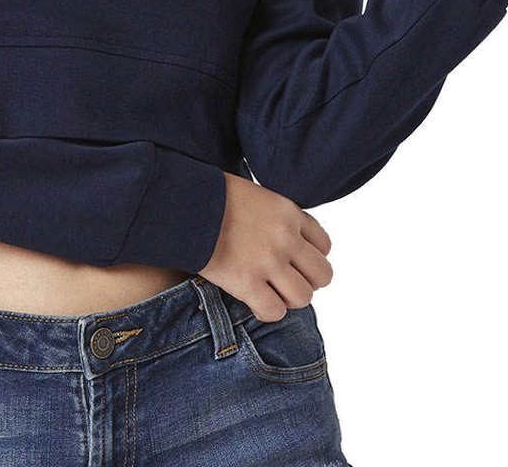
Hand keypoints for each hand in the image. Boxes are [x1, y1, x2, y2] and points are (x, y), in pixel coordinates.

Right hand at [198, 172, 332, 320]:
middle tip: (285, 280)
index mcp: (289, 213)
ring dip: (287, 298)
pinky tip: (253, 300)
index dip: (310, 257)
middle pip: (322, 275)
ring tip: (269, 291)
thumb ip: (276, 217)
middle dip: (306, 281)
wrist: (182, 203)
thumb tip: (284, 237)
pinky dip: (266, 311)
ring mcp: (267, 261)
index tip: (294, 260)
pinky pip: (274, 312)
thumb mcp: (255, 195)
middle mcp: (285, 238)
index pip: (324, 246)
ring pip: (303, 297)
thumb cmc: (213, 196)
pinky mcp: (246, 282)